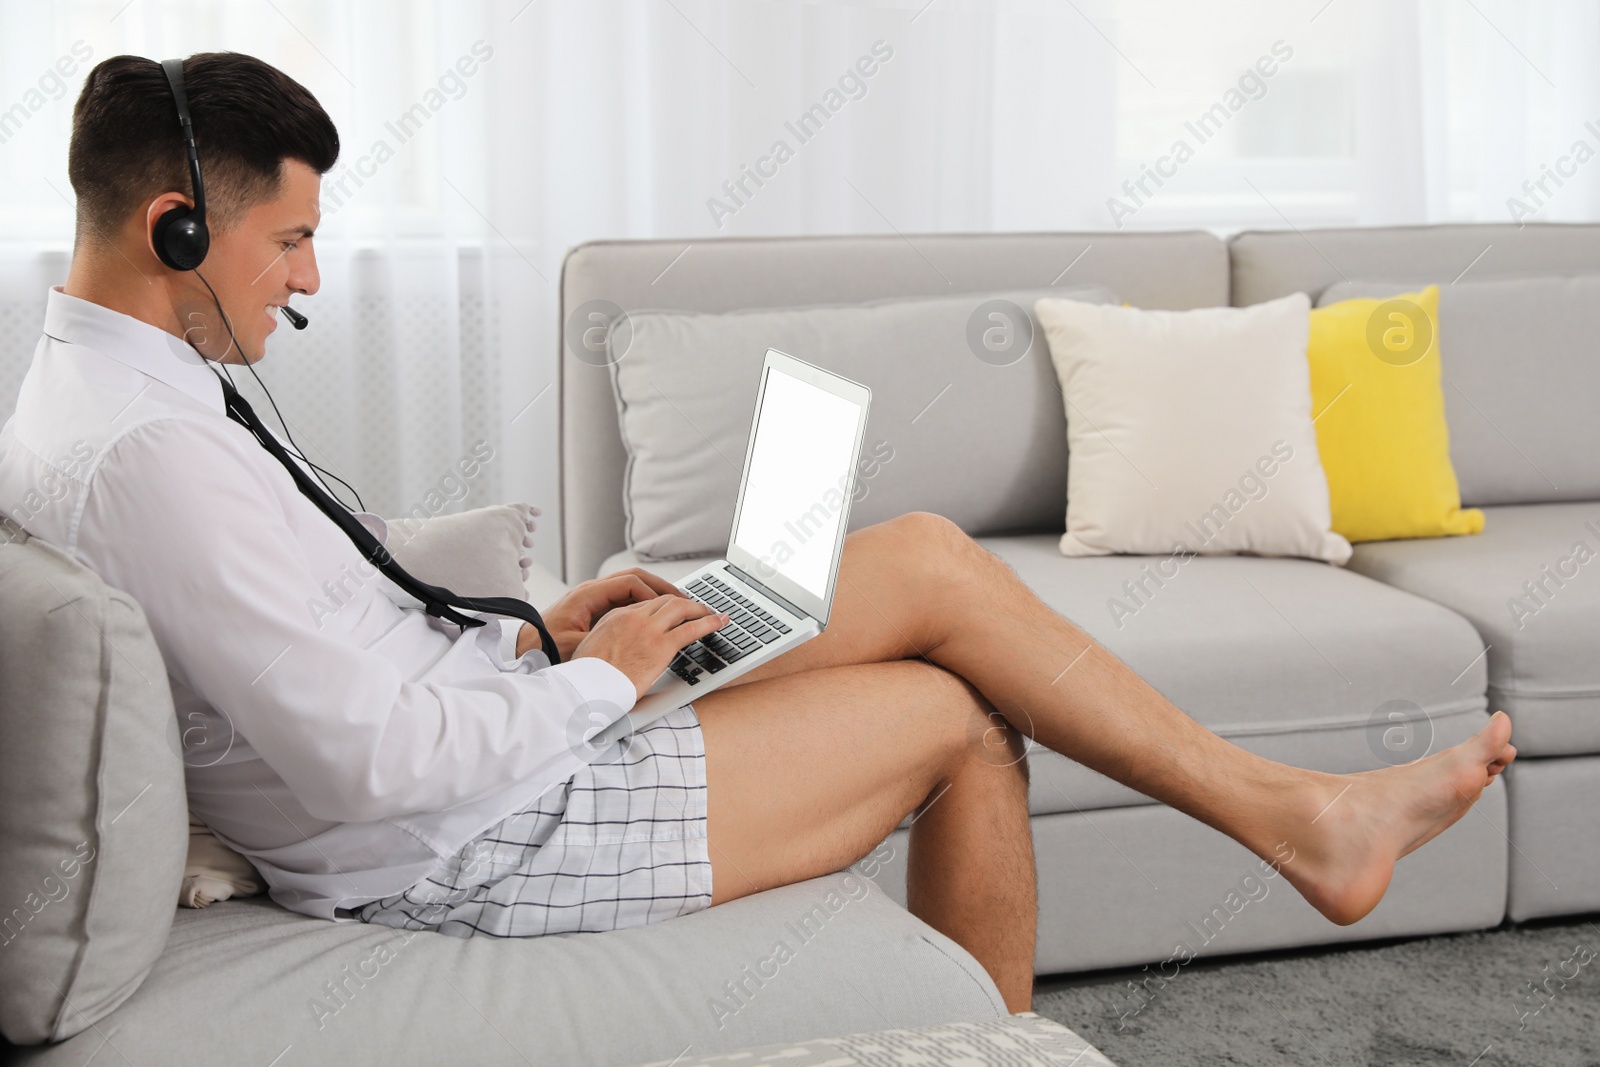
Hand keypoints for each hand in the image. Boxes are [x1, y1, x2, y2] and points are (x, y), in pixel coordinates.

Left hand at [520, 568, 696, 662]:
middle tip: (684, 600)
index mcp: (587, 595)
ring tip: (677, 605)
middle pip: (634, 577)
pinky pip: (625, 598)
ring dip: (654, 593)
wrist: (524, 647)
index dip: (653, 593)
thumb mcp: (574, 647)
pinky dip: (643, 603)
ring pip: (631, 586)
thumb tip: (625, 642)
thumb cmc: (545, 647)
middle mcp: (592, 591)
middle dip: (661, 587)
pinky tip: (656, 615)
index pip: (629, 582)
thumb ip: (600, 641)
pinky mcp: (595, 608)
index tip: (671, 607)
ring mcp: (594, 598)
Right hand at [571, 595, 729, 700]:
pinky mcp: (661, 645)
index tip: (673, 612)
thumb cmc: (586, 678)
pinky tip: (719, 623)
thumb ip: (605, 643)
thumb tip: (610, 652)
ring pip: (681, 608)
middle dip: (684, 603)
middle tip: (696, 609)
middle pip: (665, 601)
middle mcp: (633, 618)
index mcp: (615, 618)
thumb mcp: (589, 651)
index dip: (663, 607)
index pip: (646, 604)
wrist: (587, 687)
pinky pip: (692, 628)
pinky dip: (709, 623)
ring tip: (712, 614)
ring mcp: (648, 630)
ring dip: (700, 609)